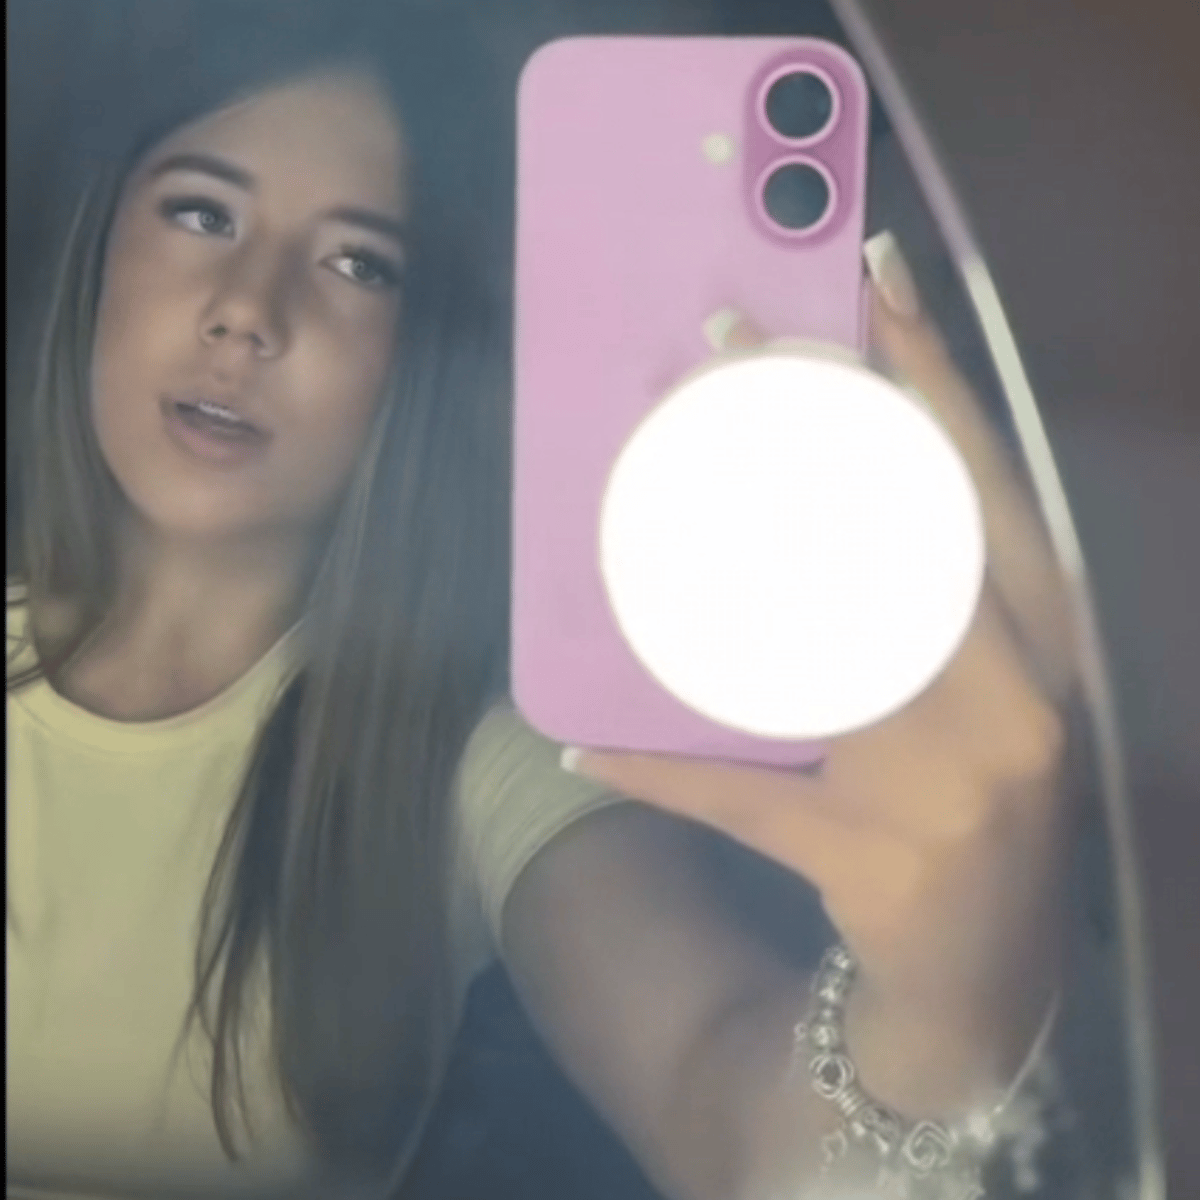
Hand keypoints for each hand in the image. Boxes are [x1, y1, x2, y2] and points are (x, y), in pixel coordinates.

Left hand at [564, 232, 1077, 1113]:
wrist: (990, 983)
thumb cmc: (984, 807)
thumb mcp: (986, 692)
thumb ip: (930, 597)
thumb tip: (821, 480)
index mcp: (1049, 648)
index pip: (986, 485)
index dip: (931, 376)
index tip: (874, 277)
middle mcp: (1015, 703)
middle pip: (892, 533)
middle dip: (804, 424)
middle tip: (718, 342)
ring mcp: (946, 788)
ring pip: (808, 644)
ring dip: (711, 559)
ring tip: (637, 484)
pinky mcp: (870, 864)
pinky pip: (740, 799)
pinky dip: (659, 769)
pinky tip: (578, 743)